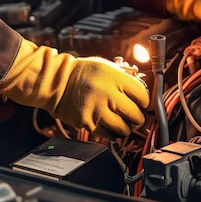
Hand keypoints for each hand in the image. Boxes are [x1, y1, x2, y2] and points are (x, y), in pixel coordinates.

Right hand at [0, 39, 148, 136]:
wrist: (56, 82)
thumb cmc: (82, 73)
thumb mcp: (106, 66)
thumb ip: (125, 77)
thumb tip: (145, 92)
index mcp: (113, 77)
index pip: (142, 95)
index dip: (144, 101)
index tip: (141, 103)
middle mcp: (106, 93)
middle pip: (136, 114)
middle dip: (137, 116)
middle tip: (133, 114)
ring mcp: (96, 110)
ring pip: (124, 129)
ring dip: (125, 127)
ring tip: (120, 120)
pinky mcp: (87, 123)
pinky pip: (109, 135)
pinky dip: (112, 132)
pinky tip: (108, 122)